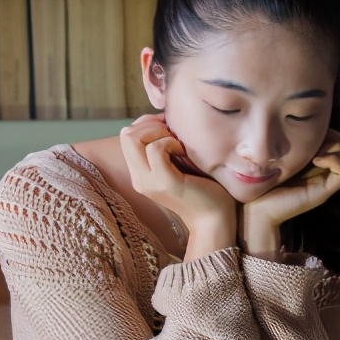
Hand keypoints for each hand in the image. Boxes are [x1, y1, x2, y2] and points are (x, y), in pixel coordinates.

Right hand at [119, 114, 236, 257]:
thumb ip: (166, 147)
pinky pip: (155, 149)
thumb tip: (165, 119)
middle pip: (126, 134)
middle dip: (150, 125)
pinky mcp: (164, 183)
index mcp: (140, 173)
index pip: (127, 135)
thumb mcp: (179, 164)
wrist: (214, 220)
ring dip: (159, 132)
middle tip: (172, 135)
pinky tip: (183, 152)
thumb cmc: (204, 189)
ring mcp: (148, 182)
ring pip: (133, 138)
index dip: (148, 124)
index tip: (169, 129)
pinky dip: (170, 142)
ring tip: (177, 144)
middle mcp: (139, 178)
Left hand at [240, 130, 339, 258]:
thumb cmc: (265, 181)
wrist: (256, 207)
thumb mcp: (286, 156)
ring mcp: (328, 184)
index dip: (337, 134)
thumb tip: (313, 125)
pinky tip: (316, 160)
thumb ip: (301, 145)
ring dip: (339, 149)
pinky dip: (335, 159)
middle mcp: (328, 174)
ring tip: (318, 153)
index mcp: (321, 165)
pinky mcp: (324, 192)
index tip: (315, 134)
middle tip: (318, 144)